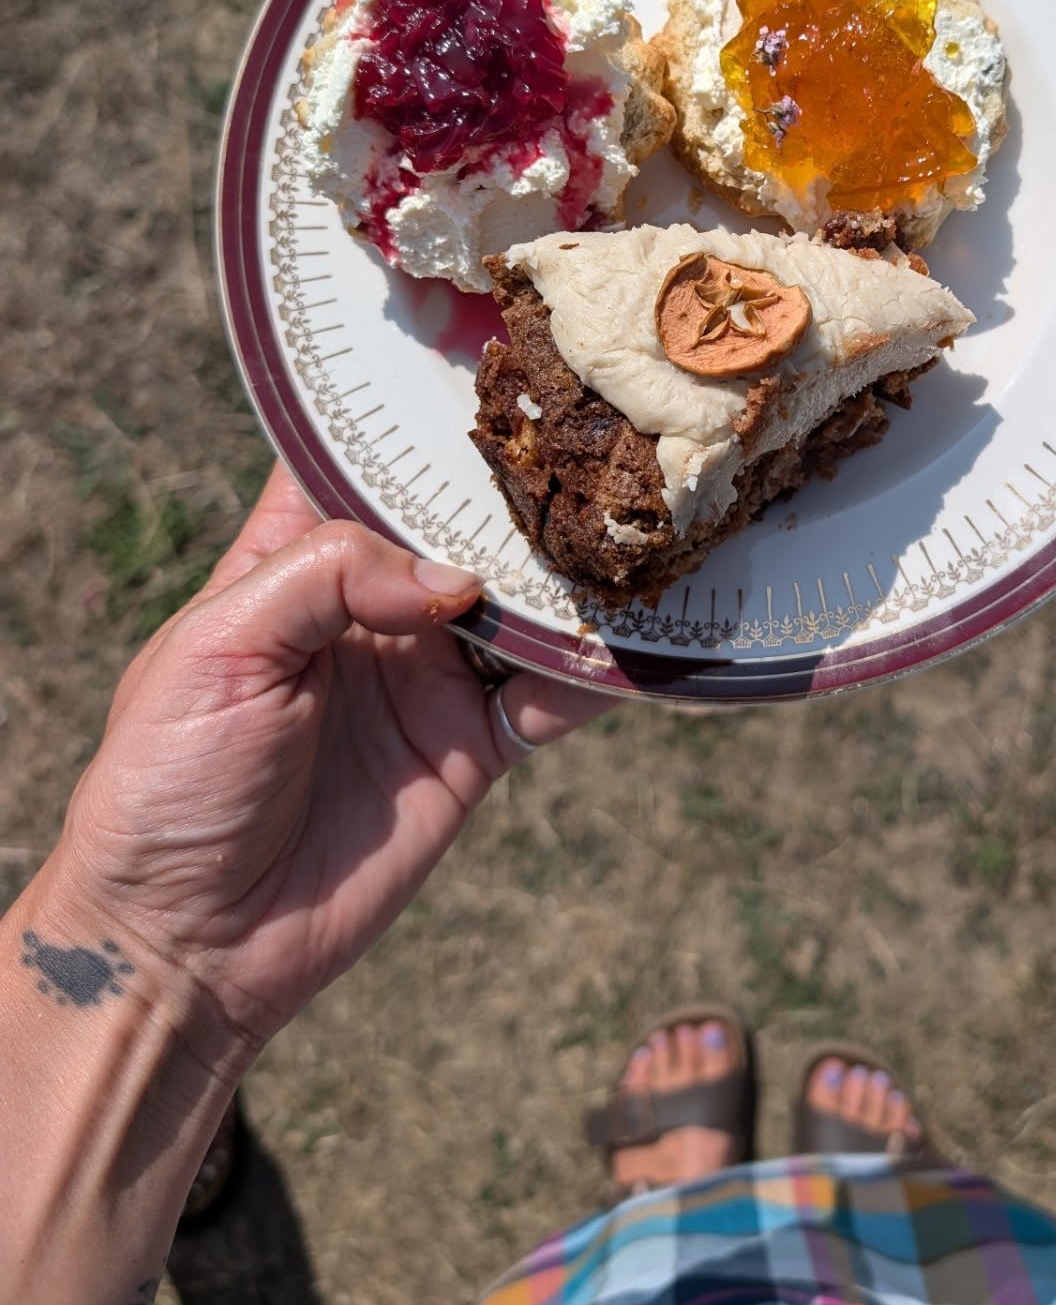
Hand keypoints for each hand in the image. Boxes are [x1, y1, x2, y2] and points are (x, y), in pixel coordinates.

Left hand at [50, 464, 605, 1063]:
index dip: (412, 413)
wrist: (188, 944)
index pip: (360, 462)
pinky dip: (596, 674)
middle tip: (598, 438)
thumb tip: (455, 577)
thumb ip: (328, 577)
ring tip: (632, 532)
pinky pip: (551, 700)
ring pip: (523, 606)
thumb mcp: (217, 650)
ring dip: (572, 578)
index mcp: (293, 560)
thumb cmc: (168, 781)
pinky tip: (638, 642)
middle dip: (522, 490)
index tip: (489, 360)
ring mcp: (429, 677)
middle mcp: (371, 606)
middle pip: (463, 525)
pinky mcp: (472, 751)